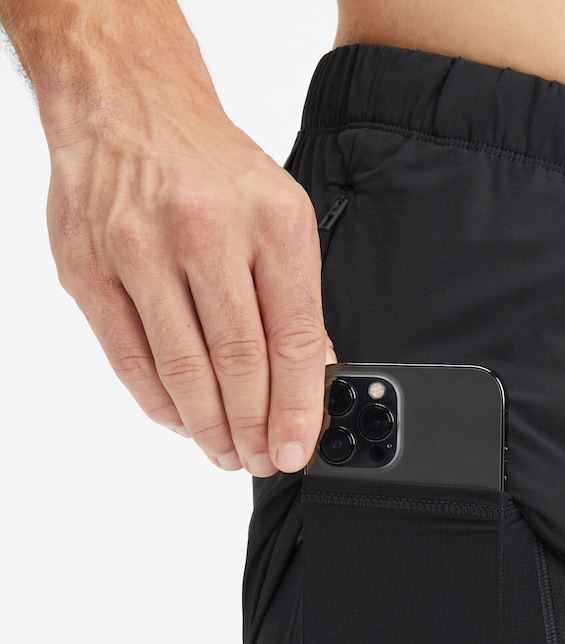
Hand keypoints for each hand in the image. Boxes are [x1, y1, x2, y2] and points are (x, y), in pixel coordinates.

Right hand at [47, 105, 334, 475]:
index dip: (297, 408)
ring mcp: (140, 248)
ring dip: (208, 427)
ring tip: (224, 451)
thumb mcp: (279, 215)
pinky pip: (130, 359)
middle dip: (253, 427)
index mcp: (270, 220)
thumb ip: (296, 298)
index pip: (292, 338)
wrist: (125, 101)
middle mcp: (206, 230)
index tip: (296, 448)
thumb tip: (314, 377)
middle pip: (238, 362)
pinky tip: (181, 420)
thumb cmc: (209, 167)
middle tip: (259, 459)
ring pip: (183, 369)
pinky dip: (160, 402)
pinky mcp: (89, 267)